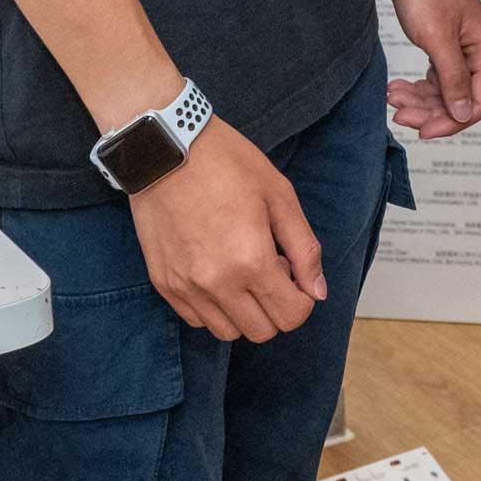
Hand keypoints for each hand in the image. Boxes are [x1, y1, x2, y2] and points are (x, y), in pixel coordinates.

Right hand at [128, 116, 326, 342]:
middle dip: (275, 307)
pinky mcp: (163, 283)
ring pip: (227, 332)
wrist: (164, 148)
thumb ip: (304, 249)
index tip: (292, 271)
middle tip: (268, 266)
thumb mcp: (280, 196)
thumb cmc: (227, 164)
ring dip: (244, 311)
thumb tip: (317, 292)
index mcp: (251, 261)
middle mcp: (217, 284)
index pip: (291, 317)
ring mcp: (185, 287)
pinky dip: (213, 307)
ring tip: (240, 269)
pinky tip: (215, 272)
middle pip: (261, 332)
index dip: (302, 299)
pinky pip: (196, 319)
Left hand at [382, 0, 480, 139]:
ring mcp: (462, 50)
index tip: (424, 130)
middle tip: (400, 115)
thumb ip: (453, 78)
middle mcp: (480, 52)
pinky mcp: (444, 47)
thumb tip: (464, 113)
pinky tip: (398, 89)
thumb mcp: (437, 37)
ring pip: (445, 93)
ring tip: (393, 98)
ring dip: (420, 101)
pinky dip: (417, 88)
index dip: (455, 120)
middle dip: (431, 112)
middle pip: (462, 100)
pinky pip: (435, 79)